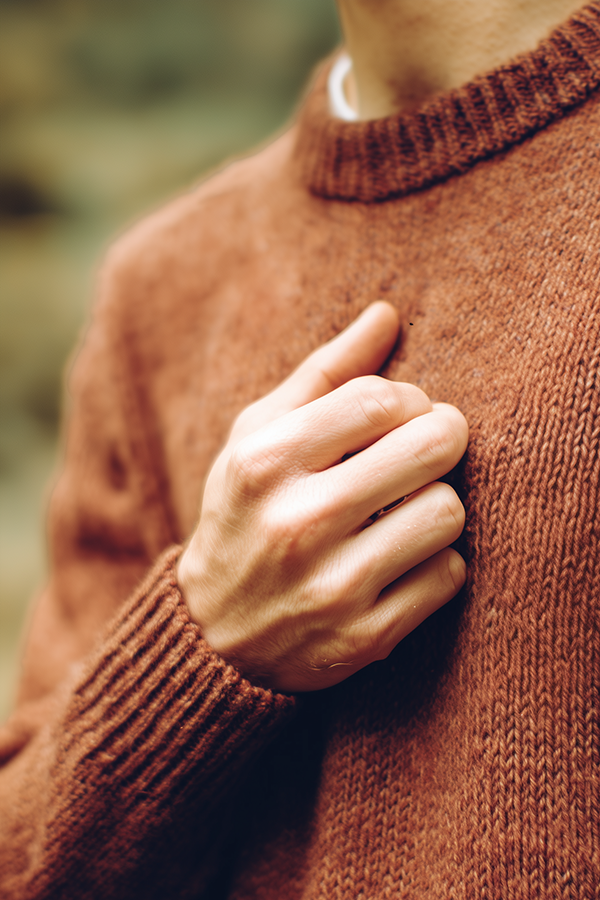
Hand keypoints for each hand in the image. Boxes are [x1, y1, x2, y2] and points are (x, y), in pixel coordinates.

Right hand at [178, 302, 467, 692]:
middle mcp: (297, 523)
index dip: (408, 401)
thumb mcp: (258, 437)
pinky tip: (403, 561)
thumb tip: (387, 313)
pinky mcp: (364, 638)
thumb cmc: (244, 515)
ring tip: (407, 509)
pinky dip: (437, 563)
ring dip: (437, 504)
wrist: (213, 636)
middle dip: (441, 439)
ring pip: (446, 512)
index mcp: (264, 462)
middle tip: (426, 449)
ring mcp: (332, 587)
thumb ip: (323, 372)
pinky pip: (448, 576)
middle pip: (430, 447)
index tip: (400, 417)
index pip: (381, 399)